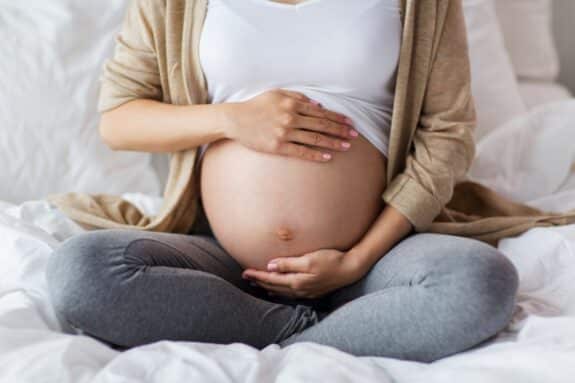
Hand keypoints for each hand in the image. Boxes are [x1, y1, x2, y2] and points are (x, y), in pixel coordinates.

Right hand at [225, 88, 359, 161]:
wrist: (236, 120)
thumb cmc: (256, 106)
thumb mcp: (276, 94)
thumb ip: (297, 97)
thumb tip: (317, 104)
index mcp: (292, 104)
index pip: (321, 112)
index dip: (337, 118)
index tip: (350, 122)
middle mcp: (291, 117)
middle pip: (322, 125)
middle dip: (341, 130)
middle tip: (355, 136)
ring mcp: (285, 133)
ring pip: (315, 138)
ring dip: (333, 143)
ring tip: (346, 147)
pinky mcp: (278, 146)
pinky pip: (301, 152)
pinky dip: (316, 155)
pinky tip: (327, 157)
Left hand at [241, 248, 364, 298]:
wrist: (350, 269)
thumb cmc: (331, 260)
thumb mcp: (309, 259)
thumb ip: (289, 264)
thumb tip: (270, 266)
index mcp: (297, 281)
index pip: (271, 279)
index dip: (257, 276)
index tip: (245, 273)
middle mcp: (299, 289)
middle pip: (274, 286)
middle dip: (259, 282)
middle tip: (246, 277)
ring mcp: (306, 291)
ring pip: (281, 291)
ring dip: (268, 287)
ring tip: (258, 284)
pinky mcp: (312, 290)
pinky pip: (290, 293)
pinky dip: (280, 291)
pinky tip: (278, 289)